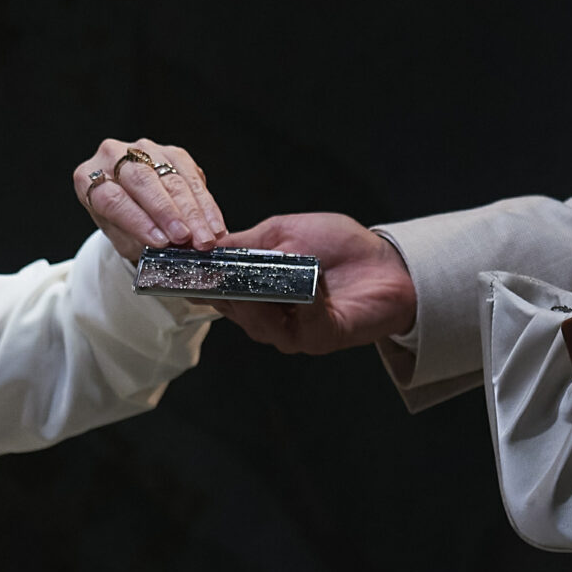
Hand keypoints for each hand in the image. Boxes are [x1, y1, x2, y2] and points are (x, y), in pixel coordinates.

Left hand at [74, 137, 225, 259]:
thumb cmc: (120, 222)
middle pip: (142, 181)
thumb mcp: (118, 237)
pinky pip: (191, 174)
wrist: (130, 203)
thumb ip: (138, 240)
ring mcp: (143, 149)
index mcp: (87, 178)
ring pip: (171, 177)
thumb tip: (166, 247)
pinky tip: (213, 223)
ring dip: (193, 211)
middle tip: (186, 237)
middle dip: (168, 212)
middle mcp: (112, 156)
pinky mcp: (171, 152)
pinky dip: (205, 203)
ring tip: (205, 237)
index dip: (137, 220)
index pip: (112, 198)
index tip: (159, 241)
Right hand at [214, 213, 417, 352]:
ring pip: (260, 325)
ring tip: (259, 278)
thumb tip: (203, 246)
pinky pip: (301, 326)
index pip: (220, 291)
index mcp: (258, 290)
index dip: (201, 282)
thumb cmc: (337, 245)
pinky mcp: (321, 338)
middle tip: (217, 272)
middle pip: (234, 311)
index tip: (183, 269)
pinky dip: (303, 303)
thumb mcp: (282, 233)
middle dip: (224, 292)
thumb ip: (243, 244)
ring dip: (258, 301)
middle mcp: (271, 316)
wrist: (388, 261)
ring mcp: (295, 331)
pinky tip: (312, 283)